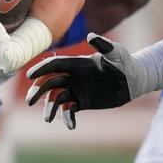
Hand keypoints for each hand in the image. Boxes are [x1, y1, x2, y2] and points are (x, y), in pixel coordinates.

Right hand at [25, 34, 145, 129]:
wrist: (133, 80)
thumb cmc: (124, 62)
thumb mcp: (115, 52)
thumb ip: (103, 45)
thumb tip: (91, 36)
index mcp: (76, 63)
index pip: (54, 65)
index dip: (41, 69)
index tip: (30, 76)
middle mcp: (73, 76)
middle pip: (49, 82)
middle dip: (38, 91)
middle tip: (30, 101)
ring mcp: (76, 90)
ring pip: (56, 98)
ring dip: (50, 108)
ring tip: (48, 119)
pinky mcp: (82, 102)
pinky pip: (69, 110)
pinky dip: (67, 117)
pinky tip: (71, 125)